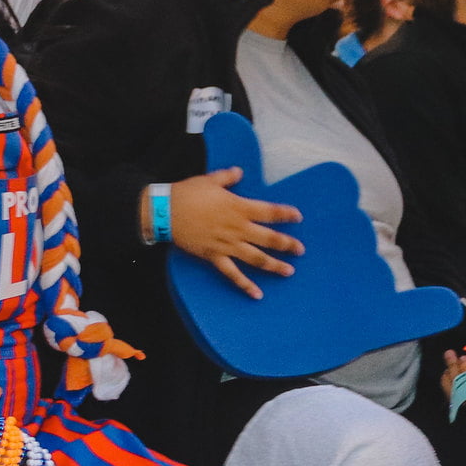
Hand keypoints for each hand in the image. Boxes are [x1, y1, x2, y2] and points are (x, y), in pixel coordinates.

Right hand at [159, 168, 304, 298]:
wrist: (165, 211)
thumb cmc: (187, 193)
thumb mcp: (210, 180)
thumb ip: (228, 177)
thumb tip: (239, 172)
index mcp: (239, 207)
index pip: (270, 212)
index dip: (286, 214)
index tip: (298, 217)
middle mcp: (238, 228)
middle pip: (269, 238)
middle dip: (287, 244)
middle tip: (300, 250)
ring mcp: (227, 244)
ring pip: (257, 258)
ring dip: (275, 266)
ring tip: (289, 271)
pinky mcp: (215, 256)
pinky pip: (232, 274)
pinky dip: (245, 285)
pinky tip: (257, 294)